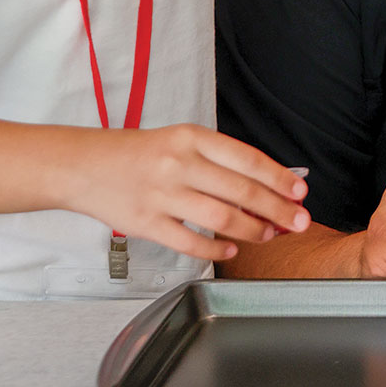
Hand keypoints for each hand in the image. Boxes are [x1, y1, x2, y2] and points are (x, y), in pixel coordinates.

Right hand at [71, 124, 308, 262]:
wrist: (85, 165)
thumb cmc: (140, 153)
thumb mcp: (182, 141)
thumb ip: (219, 161)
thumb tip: (265, 186)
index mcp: (192, 138)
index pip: (247, 158)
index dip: (278, 178)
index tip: (300, 192)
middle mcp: (179, 164)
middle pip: (241, 190)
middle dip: (277, 209)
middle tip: (298, 221)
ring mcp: (162, 195)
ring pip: (221, 217)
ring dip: (252, 230)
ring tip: (268, 235)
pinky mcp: (146, 223)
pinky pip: (190, 242)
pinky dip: (215, 248)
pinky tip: (230, 248)